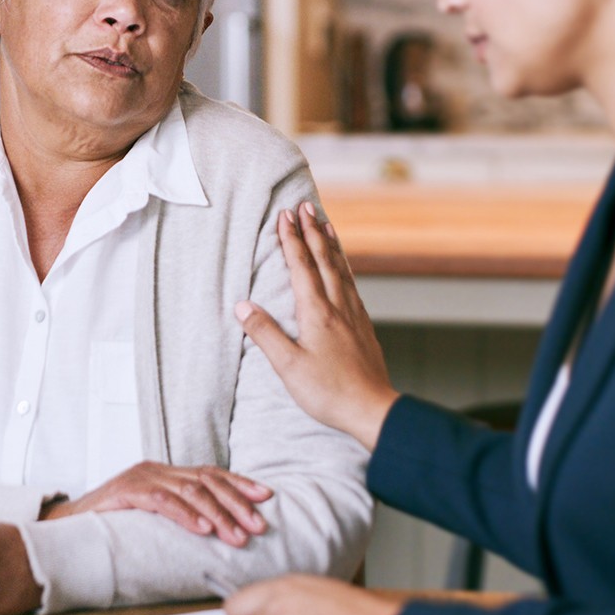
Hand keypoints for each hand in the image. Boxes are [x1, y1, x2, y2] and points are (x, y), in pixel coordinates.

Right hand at [41, 461, 272, 546]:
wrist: (68, 524)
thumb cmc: (114, 523)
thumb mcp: (152, 514)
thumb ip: (178, 512)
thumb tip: (217, 529)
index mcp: (166, 472)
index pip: (212, 473)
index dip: (240, 484)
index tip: (266, 497)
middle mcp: (158, 469)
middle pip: (207, 481)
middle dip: (237, 504)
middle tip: (258, 526)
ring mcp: (142, 477)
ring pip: (191, 491)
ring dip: (218, 515)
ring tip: (236, 536)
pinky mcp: (127, 491)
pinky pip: (162, 501)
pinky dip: (186, 515)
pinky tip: (202, 529)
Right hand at [235, 201, 397, 449]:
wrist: (372, 408)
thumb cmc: (328, 392)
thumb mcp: (288, 366)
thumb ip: (265, 334)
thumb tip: (243, 307)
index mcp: (317, 313)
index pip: (301, 266)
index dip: (291, 239)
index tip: (285, 216)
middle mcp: (338, 306)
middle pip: (324, 259)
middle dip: (312, 231)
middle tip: (304, 206)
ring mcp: (354, 315)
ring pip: (342, 268)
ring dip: (330, 243)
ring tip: (325, 223)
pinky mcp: (363, 326)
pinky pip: (352, 284)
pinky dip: (344, 266)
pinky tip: (343, 266)